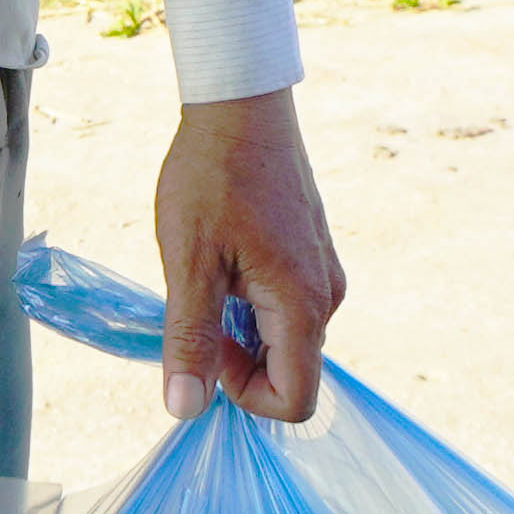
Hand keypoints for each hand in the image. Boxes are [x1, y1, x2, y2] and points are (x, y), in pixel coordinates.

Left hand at [155, 90, 341, 425]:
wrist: (240, 103)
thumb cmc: (211, 176)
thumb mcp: (188, 263)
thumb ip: (190, 340)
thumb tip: (186, 410)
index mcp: (303, 305)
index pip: (294, 400)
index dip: (242, 394)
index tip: (204, 344)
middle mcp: (327, 295)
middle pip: (290, 371)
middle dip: (238, 360)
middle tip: (197, 303)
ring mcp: (324, 272)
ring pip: (285, 338)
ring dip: (241, 329)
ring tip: (207, 273)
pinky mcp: (312, 253)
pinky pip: (287, 306)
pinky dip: (251, 303)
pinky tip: (222, 258)